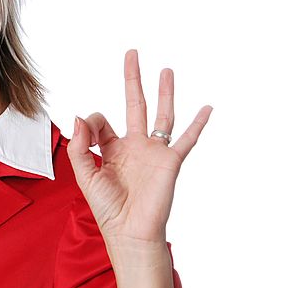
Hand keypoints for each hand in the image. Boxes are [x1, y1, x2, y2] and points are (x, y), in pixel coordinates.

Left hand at [66, 49, 211, 249]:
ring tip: (166, 70)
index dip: (91, 121)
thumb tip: (79, 116)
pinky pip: (187, 139)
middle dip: (132, 80)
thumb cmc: (107, 208)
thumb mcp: (85, 175)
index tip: (87, 132)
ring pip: (161, 114)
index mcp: (111, 149)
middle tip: (132, 54)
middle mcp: (134, 146)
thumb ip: (80, 146)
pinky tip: (207, 108)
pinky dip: (197, 124)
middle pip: (135, 104)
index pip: (101, 121)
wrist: (129, 232)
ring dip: (164, 92)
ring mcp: (153, 152)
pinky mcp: (170, 162)